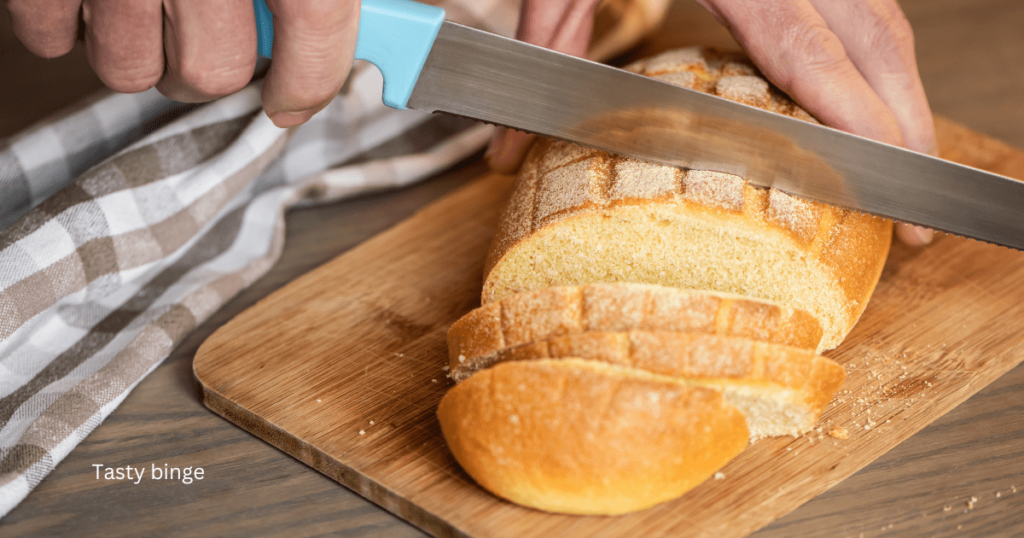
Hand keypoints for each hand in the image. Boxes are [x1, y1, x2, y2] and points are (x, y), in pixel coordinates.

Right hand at [5, 0, 358, 127]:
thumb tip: (398, 47)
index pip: (314, 32)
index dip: (310, 78)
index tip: (296, 98)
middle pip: (212, 72)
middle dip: (215, 66)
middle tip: (214, 37)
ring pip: (131, 70)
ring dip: (144, 55)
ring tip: (148, 10)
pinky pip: (50, 40)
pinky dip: (69, 29)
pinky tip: (91, 0)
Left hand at [489, 0, 935, 245]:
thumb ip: (548, 43)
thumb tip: (507, 151)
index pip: (803, 44)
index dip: (852, 114)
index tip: (882, 175)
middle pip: (873, 32)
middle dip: (904, 119)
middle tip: (918, 201)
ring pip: (883, 13)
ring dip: (902, 89)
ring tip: (906, 162)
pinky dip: (879, 53)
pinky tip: (876, 98)